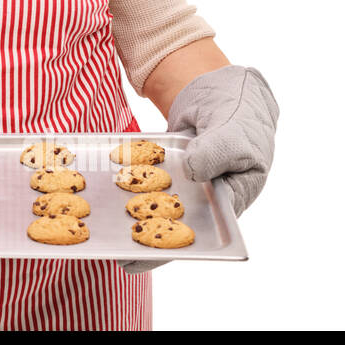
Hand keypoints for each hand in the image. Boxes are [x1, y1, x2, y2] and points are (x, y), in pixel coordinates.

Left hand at [116, 65, 278, 275]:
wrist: (220, 88)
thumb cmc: (239, 115)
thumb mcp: (234, 133)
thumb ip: (216, 152)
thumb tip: (193, 171)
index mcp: (230, 201)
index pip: (204, 234)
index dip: (175, 248)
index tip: (147, 257)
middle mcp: (205, 200)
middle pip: (175, 226)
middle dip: (147, 239)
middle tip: (119, 256)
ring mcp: (183, 184)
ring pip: (156, 204)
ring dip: (133, 216)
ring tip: (106, 234)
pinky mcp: (164, 169)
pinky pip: (145, 180)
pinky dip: (128, 184)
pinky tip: (105, 193)